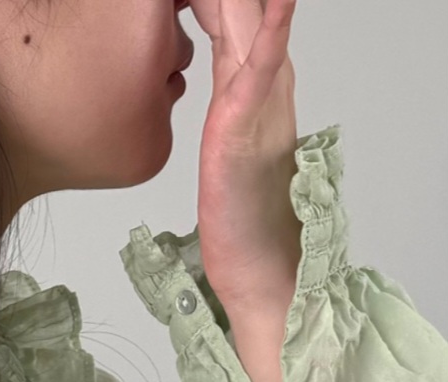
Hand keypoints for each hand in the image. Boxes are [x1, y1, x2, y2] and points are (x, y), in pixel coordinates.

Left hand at [188, 0, 302, 309]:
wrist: (258, 269)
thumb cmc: (240, 216)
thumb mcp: (224, 144)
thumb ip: (219, 108)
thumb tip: (194, 85)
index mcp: (250, 86)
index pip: (228, 14)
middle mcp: (263, 83)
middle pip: (244, 5)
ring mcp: (258, 103)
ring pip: (252, 21)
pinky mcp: (245, 129)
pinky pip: (258, 68)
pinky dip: (269, 30)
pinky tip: (273, 1)